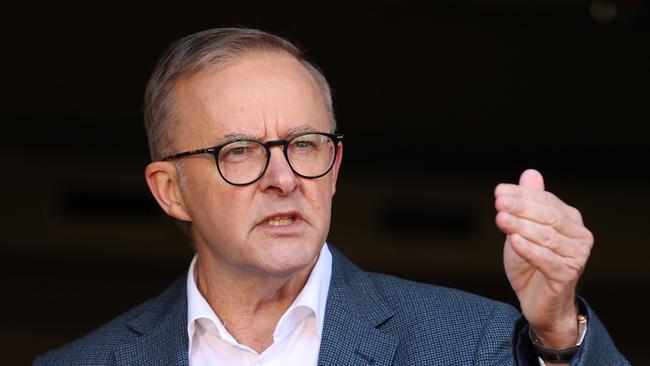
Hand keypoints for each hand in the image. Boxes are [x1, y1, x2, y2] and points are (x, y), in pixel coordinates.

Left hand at [495, 169, 593, 348]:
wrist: (538, 302)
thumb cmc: (530, 264)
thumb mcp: (523, 230)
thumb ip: (528, 204)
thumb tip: (531, 173)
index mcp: (571, 220)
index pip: (546, 201)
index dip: (522, 195)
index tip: (498, 191)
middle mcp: (580, 236)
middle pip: (548, 217)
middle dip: (521, 207)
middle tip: (498, 202)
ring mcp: (577, 256)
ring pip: (546, 237)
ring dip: (521, 226)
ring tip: (500, 218)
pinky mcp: (568, 275)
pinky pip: (546, 260)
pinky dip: (529, 250)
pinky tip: (513, 241)